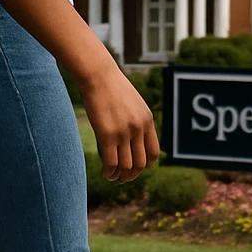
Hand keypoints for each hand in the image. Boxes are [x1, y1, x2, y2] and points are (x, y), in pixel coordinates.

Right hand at [78, 61, 160, 181]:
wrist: (98, 74)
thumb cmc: (111, 86)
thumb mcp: (132, 102)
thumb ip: (136, 120)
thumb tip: (132, 138)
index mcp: (147, 120)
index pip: (153, 153)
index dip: (145, 165)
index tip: (135, 168)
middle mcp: (138, 128)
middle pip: (141, 163)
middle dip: (132, 175)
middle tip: (122, 178)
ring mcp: (124, 132)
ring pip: (126, 166)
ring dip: (119, 176)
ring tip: (112, 177)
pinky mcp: (107, 134)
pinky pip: (111, 162)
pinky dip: (109, 172)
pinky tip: (105, 173)